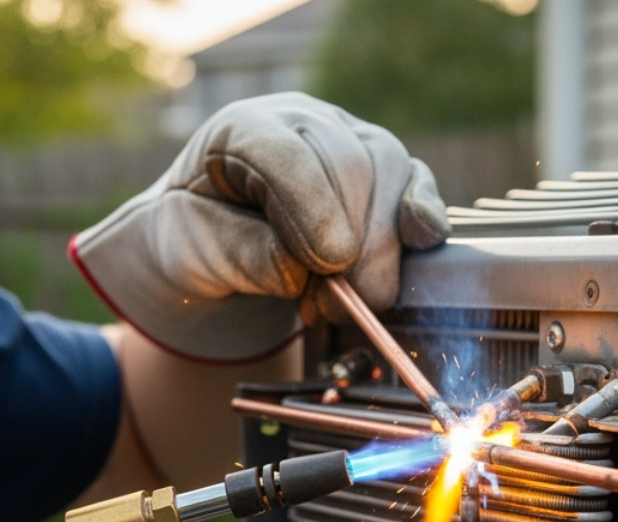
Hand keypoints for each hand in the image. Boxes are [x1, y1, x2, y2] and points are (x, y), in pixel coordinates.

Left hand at [70, 92, 449, 361]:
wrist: (210, 254)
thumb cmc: (195, 247)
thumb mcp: (195, 256)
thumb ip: (246, 257)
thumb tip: (308, 268)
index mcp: (240, 129)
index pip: (287, 152)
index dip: (313, 206)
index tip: (329, 263)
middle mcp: (301, 122)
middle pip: (349, 162)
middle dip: (354, 241)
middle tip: (336, 303)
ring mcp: (347, 140)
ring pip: (389, 171)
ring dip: (380, 246)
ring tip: (348, 301)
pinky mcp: (383, 173)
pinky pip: (415, 182)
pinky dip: (422, 215)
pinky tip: (420, 241)